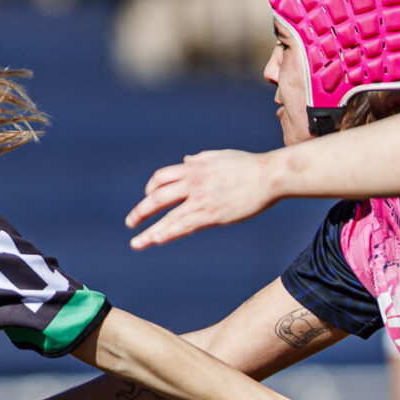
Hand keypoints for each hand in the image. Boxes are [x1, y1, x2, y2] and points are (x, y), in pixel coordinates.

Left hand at [126, 149, 272, 249]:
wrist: (269, 175)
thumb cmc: (248, 165)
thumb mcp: (219, 156)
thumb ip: (200, 160)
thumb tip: (186, 160)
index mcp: (194, 167)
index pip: (161, 178)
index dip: (150, 188)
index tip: (147, 198)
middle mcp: (193, 182)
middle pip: (157, 198)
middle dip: (140, 212)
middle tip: (130, 223)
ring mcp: (201, 200)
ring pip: (168, 217)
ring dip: (149, 232)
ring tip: (136, 243)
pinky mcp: (212, 215)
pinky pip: (184, 226)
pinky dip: (169, 234)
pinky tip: (157, 241)